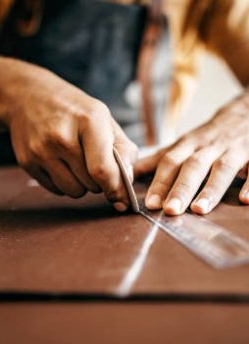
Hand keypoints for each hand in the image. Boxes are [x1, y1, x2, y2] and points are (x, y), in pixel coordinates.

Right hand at [7, 66, 136, 211]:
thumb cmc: (73, 110)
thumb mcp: (103, 118)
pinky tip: (60, 163)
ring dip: (81, 185)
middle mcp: (61, 136)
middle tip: (93, 163)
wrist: (28, 96)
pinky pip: (56, 190)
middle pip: (91, 184)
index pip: (102, 170)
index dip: (116, 188)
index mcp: (88, 120)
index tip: (121, 195)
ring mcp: (41, 151)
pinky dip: (64, 183)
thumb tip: (128, 180)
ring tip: (76, 162)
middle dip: (99, 181)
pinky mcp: (27, 163)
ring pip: (74, 192)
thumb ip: (123, 149)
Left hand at [135, 100, 248, 214]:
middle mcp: (210, 146)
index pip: (171, 161)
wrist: (248, 110)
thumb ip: (159, 159)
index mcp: (190, 144)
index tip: (150, 203)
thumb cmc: (210, 134)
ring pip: (222, 168)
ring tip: (199, 209)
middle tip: (170, 210)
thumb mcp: (184, 142)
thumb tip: (130, 172)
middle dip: (181, 188)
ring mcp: (234, 149)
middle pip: (193, 166)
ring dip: (210, 189)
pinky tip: (245, 200)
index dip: (160, 181)